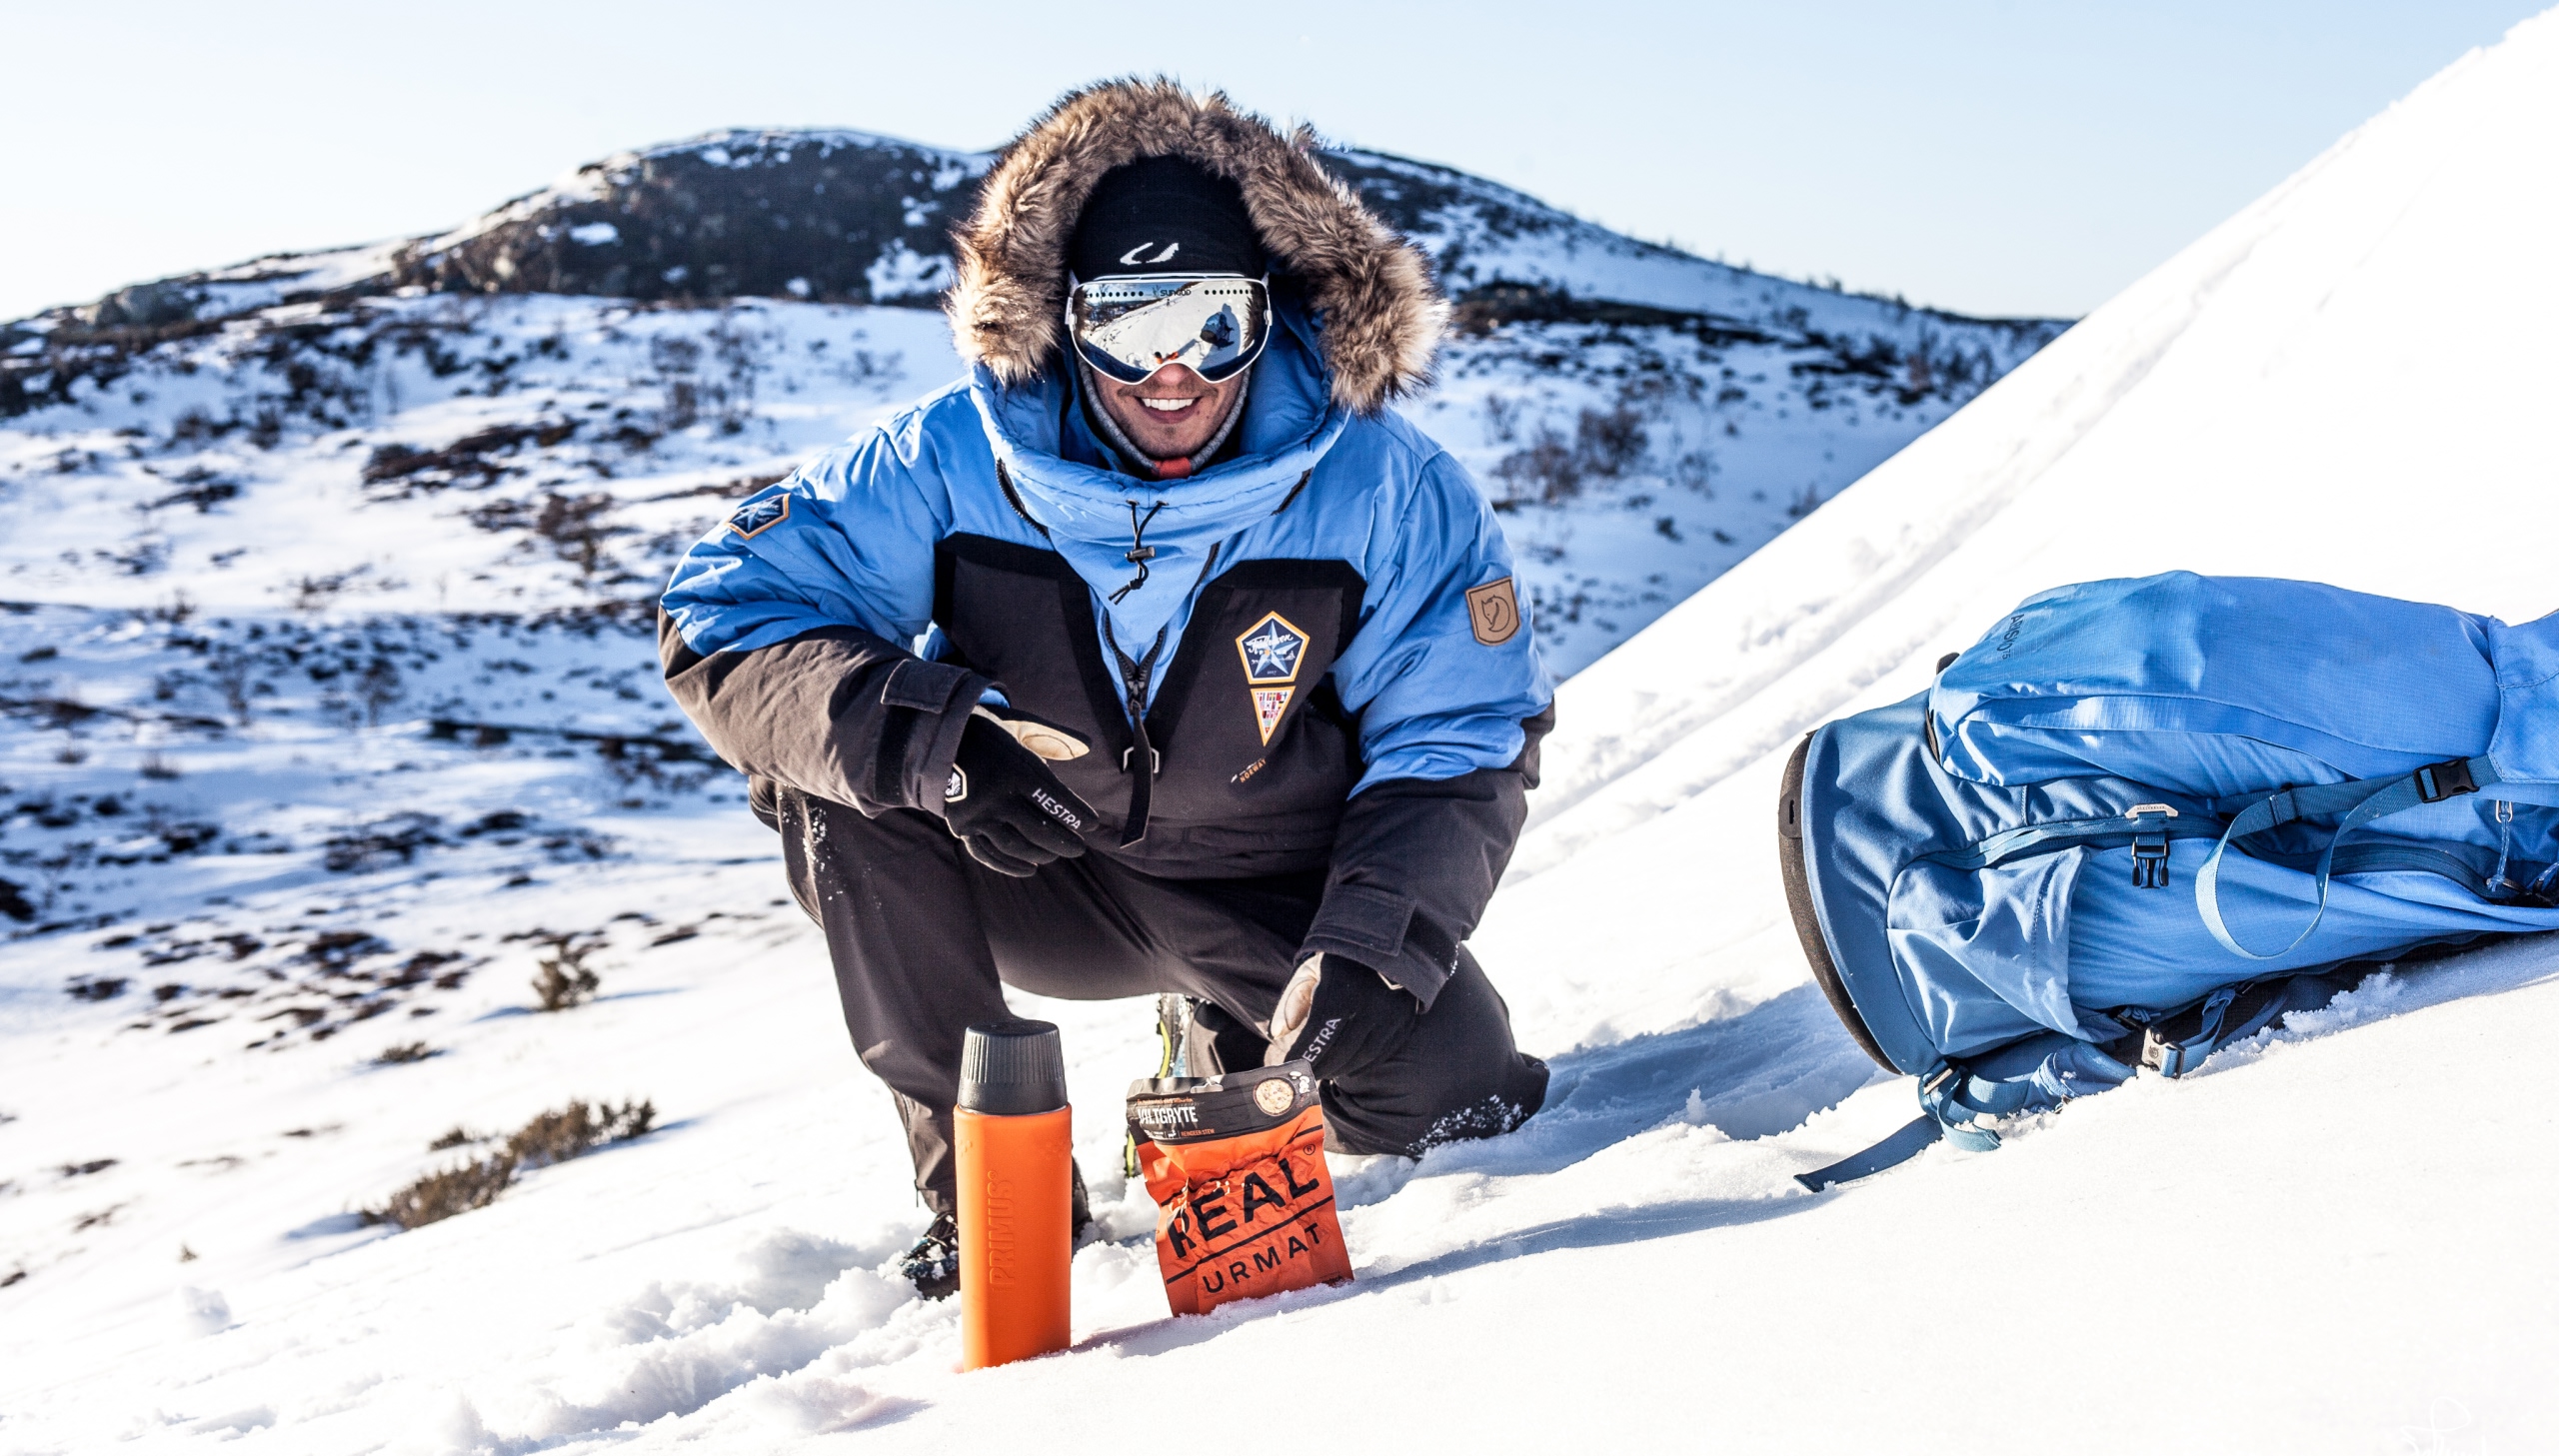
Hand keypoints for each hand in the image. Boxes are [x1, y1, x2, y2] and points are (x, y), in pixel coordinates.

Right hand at [942, 711, 1097, 875]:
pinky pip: (988, 854)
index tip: (1091, 825)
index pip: (1055, 800)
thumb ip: (1053, 738)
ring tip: (1054, 854)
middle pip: (1039, 830)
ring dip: (1040, 854)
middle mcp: (998, 795)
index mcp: (1017, 769)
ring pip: (1016, 846)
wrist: (936, 744)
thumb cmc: (989, 737)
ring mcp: (979, 815)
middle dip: (1065, 842)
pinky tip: (1029, 869)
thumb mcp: (1020, 728)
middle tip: (1078, 848)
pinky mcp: (962, 827)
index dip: (1077, 815)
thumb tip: (1088, 745)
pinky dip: (1010, 866)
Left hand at [1264, 953, 1420, 1080]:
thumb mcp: (1312, 971)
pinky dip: (1361, 1065)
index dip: (1301, 1058)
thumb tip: (1277, 1033)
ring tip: (1324, 1071)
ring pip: (1360, 1059)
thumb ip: (1292, 1001)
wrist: (1390, 944)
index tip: (1288, 1069)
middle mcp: (1368, 1008)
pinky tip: (1347, 1065)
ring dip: (1339, 1070)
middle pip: (1338, 1054)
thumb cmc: (1341, 959)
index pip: (1316, 1038)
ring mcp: (1390, 1018)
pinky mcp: (1404, 1023)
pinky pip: (1380, 1055)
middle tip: (1304, 1076)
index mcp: (1339, 992)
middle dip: (1318, 1068)